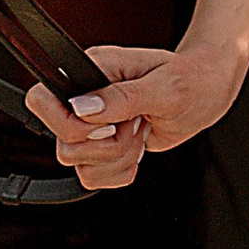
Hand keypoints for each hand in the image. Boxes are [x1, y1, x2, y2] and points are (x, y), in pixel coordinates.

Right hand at [25, 36, 247, 193]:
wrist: (207, 90)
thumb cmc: (191, 77)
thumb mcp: (165, 86)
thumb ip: (123, 97)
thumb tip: (84, 107)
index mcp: (91, 71)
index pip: (41, 100)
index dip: (68, 123)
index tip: (107, 123)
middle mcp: (85, 99)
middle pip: (64, 145)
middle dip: (108, 145)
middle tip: (135, 124)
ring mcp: (93, 126)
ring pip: (80, 165)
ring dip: (118, 158)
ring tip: (140, 132)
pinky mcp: (104, 148)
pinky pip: (95, 177)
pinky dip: (120, 172)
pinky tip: (138, 147)